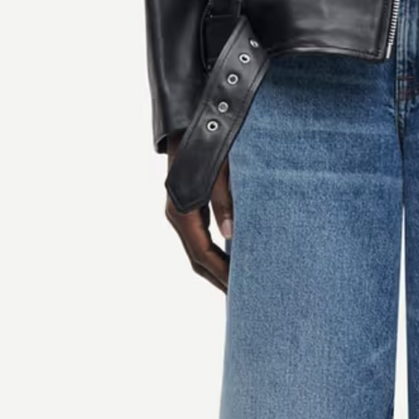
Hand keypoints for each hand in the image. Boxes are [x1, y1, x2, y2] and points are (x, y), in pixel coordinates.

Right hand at [164, 144, 235, 291]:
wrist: (186, 119)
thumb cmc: (204, 142)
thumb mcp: (219, 171)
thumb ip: (223, 201)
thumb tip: (232, 235)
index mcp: (182, 211)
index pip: (202, 254)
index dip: (221, 274)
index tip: (239, 290)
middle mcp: (177, 215)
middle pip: (197, 259)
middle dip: (218, 279)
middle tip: (241, 298)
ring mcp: (180, 211)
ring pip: (197, 250)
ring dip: (215, 268)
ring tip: (237, 285)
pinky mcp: (187, 205)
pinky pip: (199, 237)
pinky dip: (214, 253)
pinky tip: (231, 257)